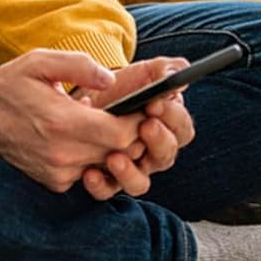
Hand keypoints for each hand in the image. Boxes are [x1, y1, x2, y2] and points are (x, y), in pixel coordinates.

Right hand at [0, 49, 146, 192]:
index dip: (138, 122)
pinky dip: (92, 157)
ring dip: (111, 147)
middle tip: (129, 114)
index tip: (140, 107)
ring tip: (101, 124)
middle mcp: (62, 153)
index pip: (122, 134)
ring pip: (106, 164)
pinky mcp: (53, 182)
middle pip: (119, 152)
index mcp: (62, 122)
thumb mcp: (40, 61)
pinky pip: (88, 172)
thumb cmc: (10, 84)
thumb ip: (79, 66)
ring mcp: (57, 172)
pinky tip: (80, 138)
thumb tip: (111, 79)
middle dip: (131, 134)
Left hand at [75, 56, 195, 199]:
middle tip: (144, 125)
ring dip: (130, 172)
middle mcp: (152, 152)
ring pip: (140, 182)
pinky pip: (107, 190)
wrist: (78, 97)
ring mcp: (130, 168)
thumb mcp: (138, 73)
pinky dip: (100, 184)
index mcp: (166, 126)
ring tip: (115, 157)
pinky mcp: (106, 179)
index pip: (181, 128)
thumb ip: (161, 71)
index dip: (172, 117)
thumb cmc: (116, 87)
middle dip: (158, 141)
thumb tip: (177, 72)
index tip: (156, 103)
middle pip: (166, 156)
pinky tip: (90, 172)